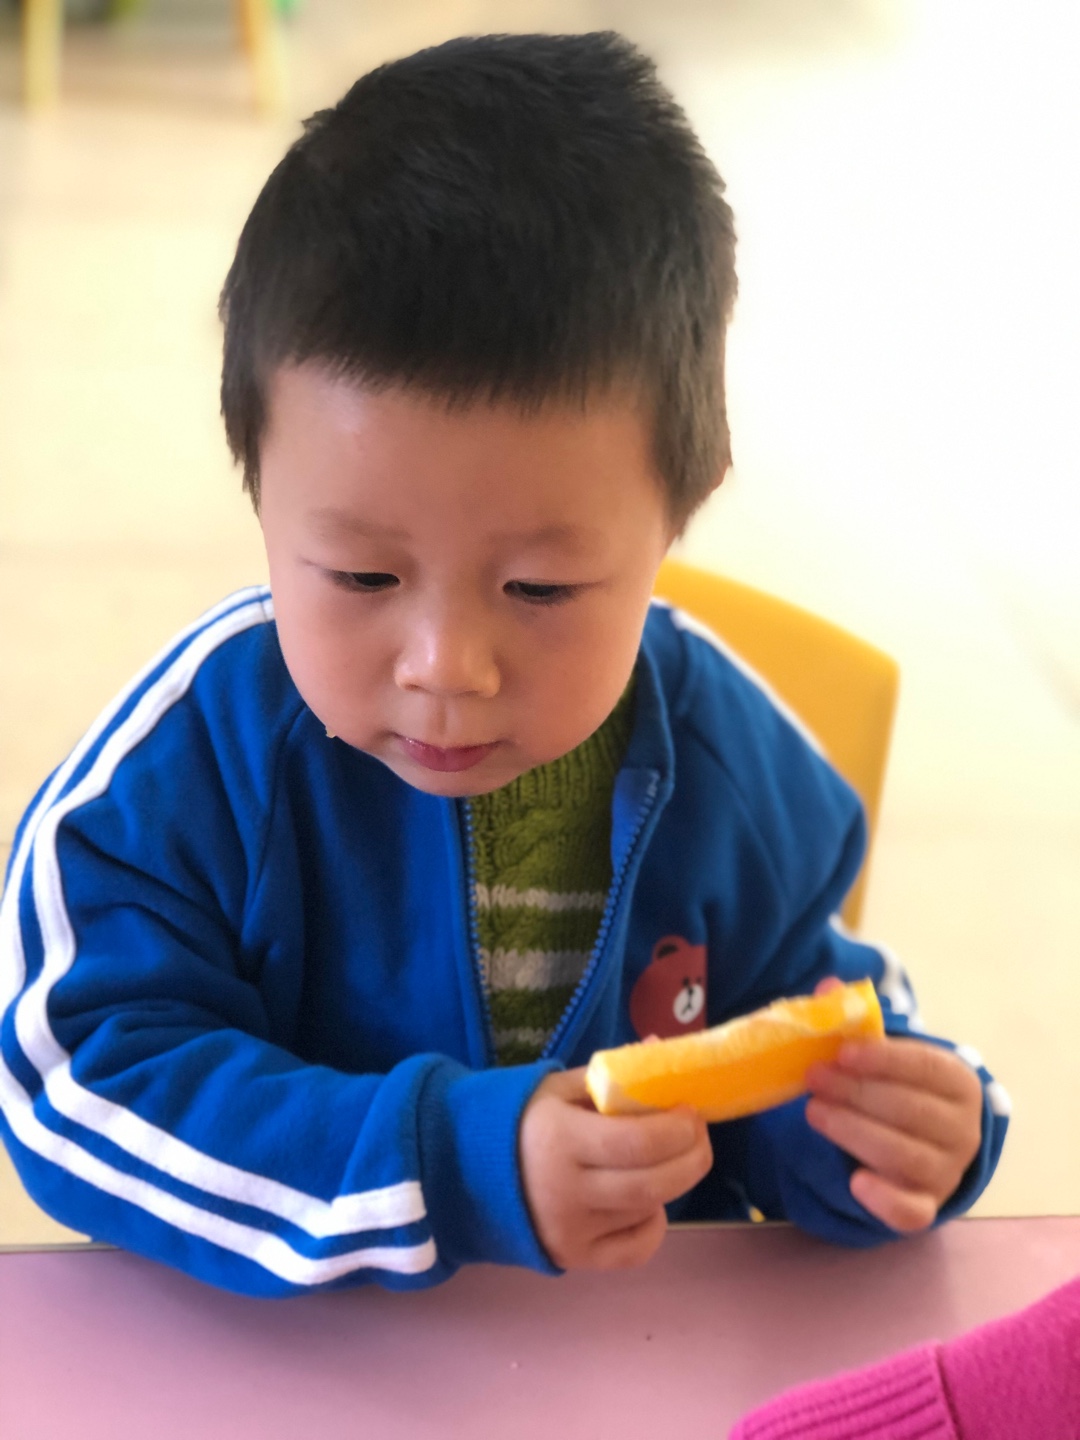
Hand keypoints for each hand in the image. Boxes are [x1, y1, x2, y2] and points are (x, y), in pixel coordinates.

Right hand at [519, 1068, 712, 1269]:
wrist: (464, 1172)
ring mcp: (570, 1231)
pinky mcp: (573, 1259)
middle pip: (652, 1183)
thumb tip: (663, 1053)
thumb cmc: (519, 1120)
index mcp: (560, 1138)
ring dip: (672, 1182)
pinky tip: (646, 1202)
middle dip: (691, 1157)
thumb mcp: (559, 1087)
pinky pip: (634, 1251)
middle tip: (699, 1136)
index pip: (638, 1141)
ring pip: (646, 1211)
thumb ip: (613, 1076)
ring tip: (668, 1158)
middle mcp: (566, 1191)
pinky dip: (653, 1225)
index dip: (677, 1129)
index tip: (692, 1111)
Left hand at [805, 980, 983, 1231]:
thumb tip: (827, 986)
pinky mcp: (926, 1206)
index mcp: (958, 1082)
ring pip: (903, 1155)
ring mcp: (946, 1172)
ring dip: (854, 1132)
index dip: (883, 1059)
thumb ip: (857, 1019)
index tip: (842, 1052)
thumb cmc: (900, 1087)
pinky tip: (855, 1182)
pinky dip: (886, 1200)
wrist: (923, 1144)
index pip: (926, 1067)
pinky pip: (912, 1211)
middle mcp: (963, 1130)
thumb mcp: (886, 1053)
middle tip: (813, 1078)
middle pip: (910, 1110)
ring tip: (814, 1111)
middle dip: (856, 1092)